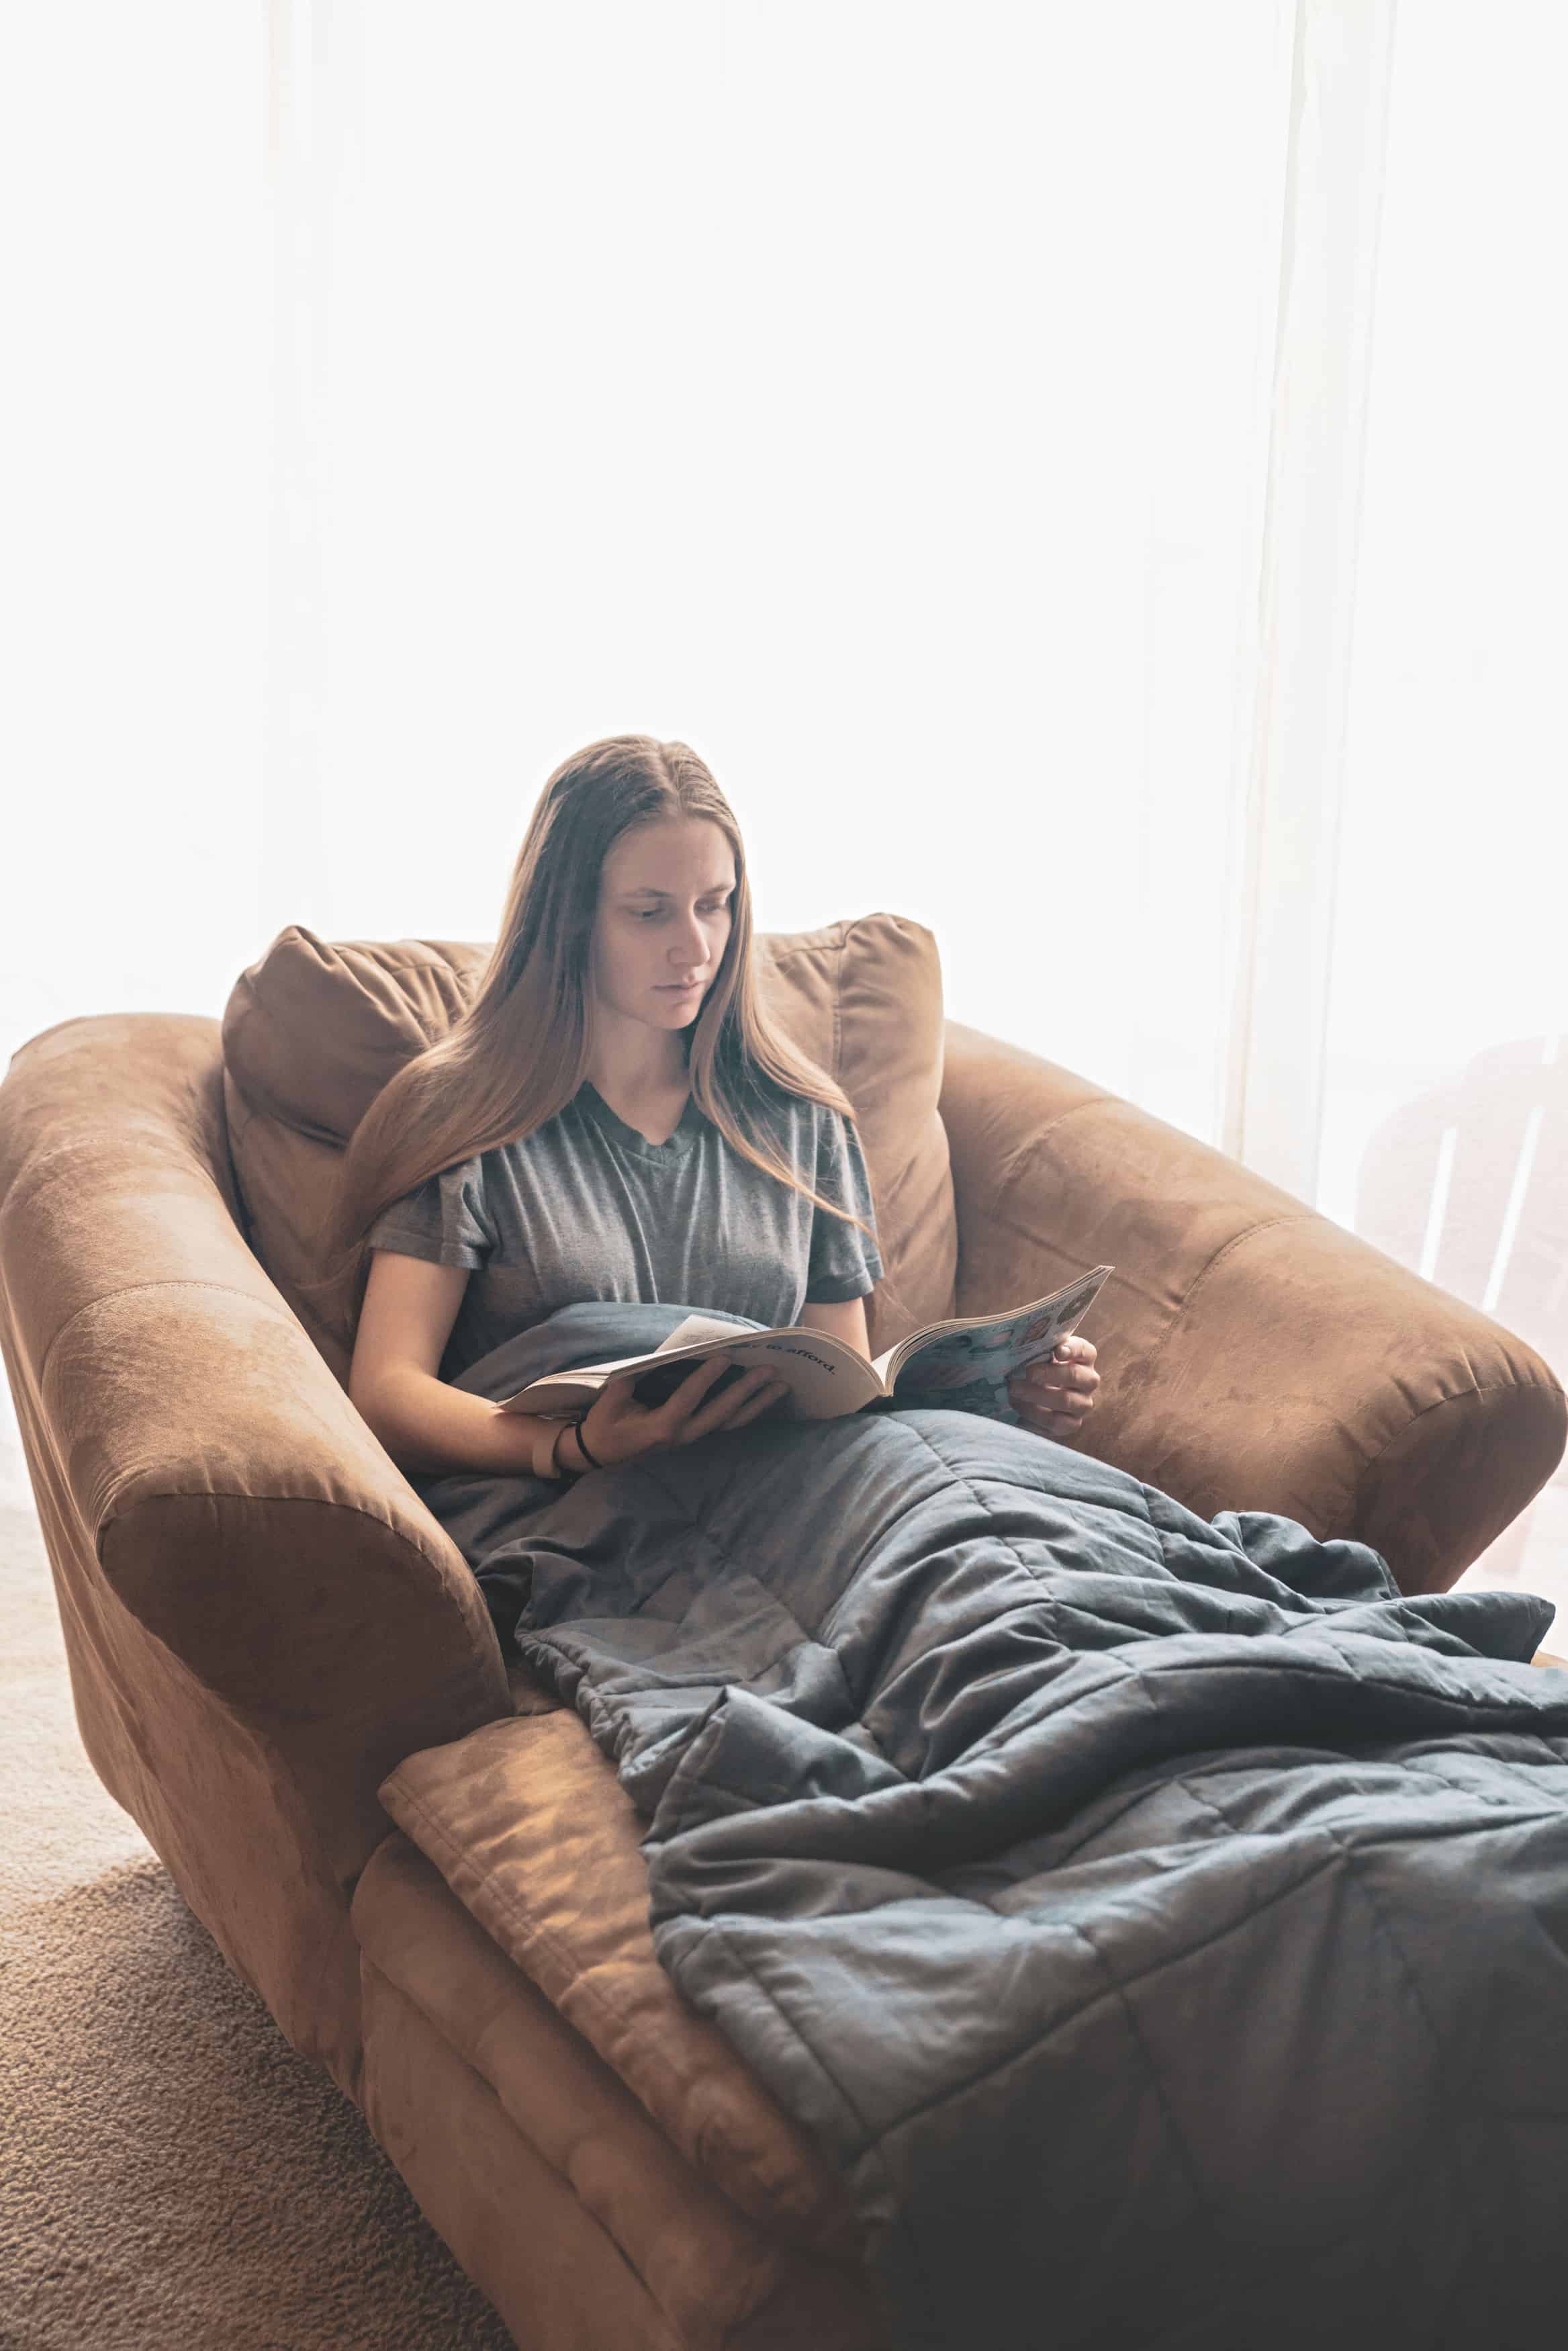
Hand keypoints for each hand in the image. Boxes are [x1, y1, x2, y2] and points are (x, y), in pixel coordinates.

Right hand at [572, 1353, 789, 1468]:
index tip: (725, 1356)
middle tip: (769, 1371)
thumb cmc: (605, 1424)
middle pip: (721, 1415)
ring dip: (757, 1404)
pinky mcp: (695, 1436)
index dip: (706, 1378)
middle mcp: (682, 1436)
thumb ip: (635, 1376)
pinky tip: (766, 1398)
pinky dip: (749, 1411)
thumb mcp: (612, 1399)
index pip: (687, 1399)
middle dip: (746, 1392)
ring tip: (781, 1386)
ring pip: (730, 1423)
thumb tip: (663, 1354)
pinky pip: (726, 1425)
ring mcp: (691, 1439)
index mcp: (660, 1427)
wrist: (601, 1454)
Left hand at [1007, 1336, 1099, 1442]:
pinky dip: (1034, 1419)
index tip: (1057, 1351)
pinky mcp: (1071, 1424)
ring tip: (1014, 1394)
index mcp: (1085, 1358)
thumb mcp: (1043, 1352)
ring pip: (1065, 1402)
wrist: (1043, 1392)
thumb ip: (1041, 1347)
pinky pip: (1055, 1425)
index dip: (1072, 1350)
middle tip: (1027, 1373)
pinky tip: (1018, 1415)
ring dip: (1036, 1397)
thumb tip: (1023, 1342)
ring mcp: (1082, 1404)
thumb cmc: (1041, 1365)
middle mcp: (1089, 1381)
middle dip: (1048, 1374)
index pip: (1084, 1350)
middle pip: (1074, 1376)